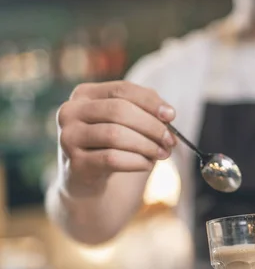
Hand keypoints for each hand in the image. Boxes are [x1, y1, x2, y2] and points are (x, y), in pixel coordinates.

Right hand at [57, 81, 176, 190]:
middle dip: (151, 126)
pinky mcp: (74, 163)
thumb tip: (168, 114)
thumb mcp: (127, 122)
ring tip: (162, 154)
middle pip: (118, 110)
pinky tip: (147, 165)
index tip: (171, 116)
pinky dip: (136, 161)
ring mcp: (68, 137)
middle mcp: (70, 111)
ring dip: (146, 145)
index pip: (122, 89)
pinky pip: (111, 159)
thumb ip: (146, 110)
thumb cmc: (113, 143)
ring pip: (115, 135)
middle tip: (171, 140)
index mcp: (85, 94)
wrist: (88, 178)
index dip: (150, 102)